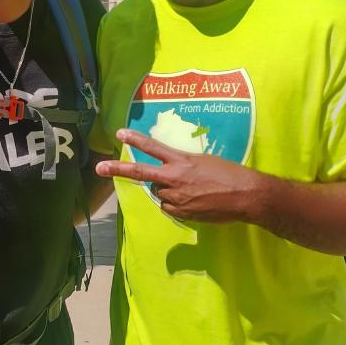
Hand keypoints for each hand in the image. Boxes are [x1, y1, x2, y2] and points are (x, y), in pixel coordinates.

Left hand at [95, 128, 263, 223]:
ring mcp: (176, 195)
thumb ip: (184, 166)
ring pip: (159, 193)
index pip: (153, 147)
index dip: (136, 139)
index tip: (120, 133)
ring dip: (166, 191)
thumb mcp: (205, 162)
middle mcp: (174, 177)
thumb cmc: (230, 174)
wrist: (246, 195)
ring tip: (190, 189)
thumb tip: (172, 175)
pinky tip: (193, 202)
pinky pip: (169, 207)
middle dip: (118, 169)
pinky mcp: (181, 212)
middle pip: (141, 172)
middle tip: (99, 168)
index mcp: (182, 160)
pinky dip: (175, 204)